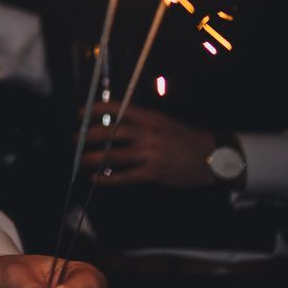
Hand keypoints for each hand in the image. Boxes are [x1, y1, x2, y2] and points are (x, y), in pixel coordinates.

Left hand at [85, 103, 215, 187]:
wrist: (211, 156)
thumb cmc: (183, 137)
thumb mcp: (162, 121)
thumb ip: (139, 120)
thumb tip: (111, 121)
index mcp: (149, 117)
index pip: (117, 108)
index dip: (95, 110)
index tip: (80, 114)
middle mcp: (148, 133)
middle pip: (111, 132)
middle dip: (89, 136)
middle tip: (76, 140)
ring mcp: (151, 153)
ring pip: (114, 155)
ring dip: (93, 159)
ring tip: (81, 161)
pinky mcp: (154, 172)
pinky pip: (125, 177)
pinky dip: (108, 179)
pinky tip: (96, 179)